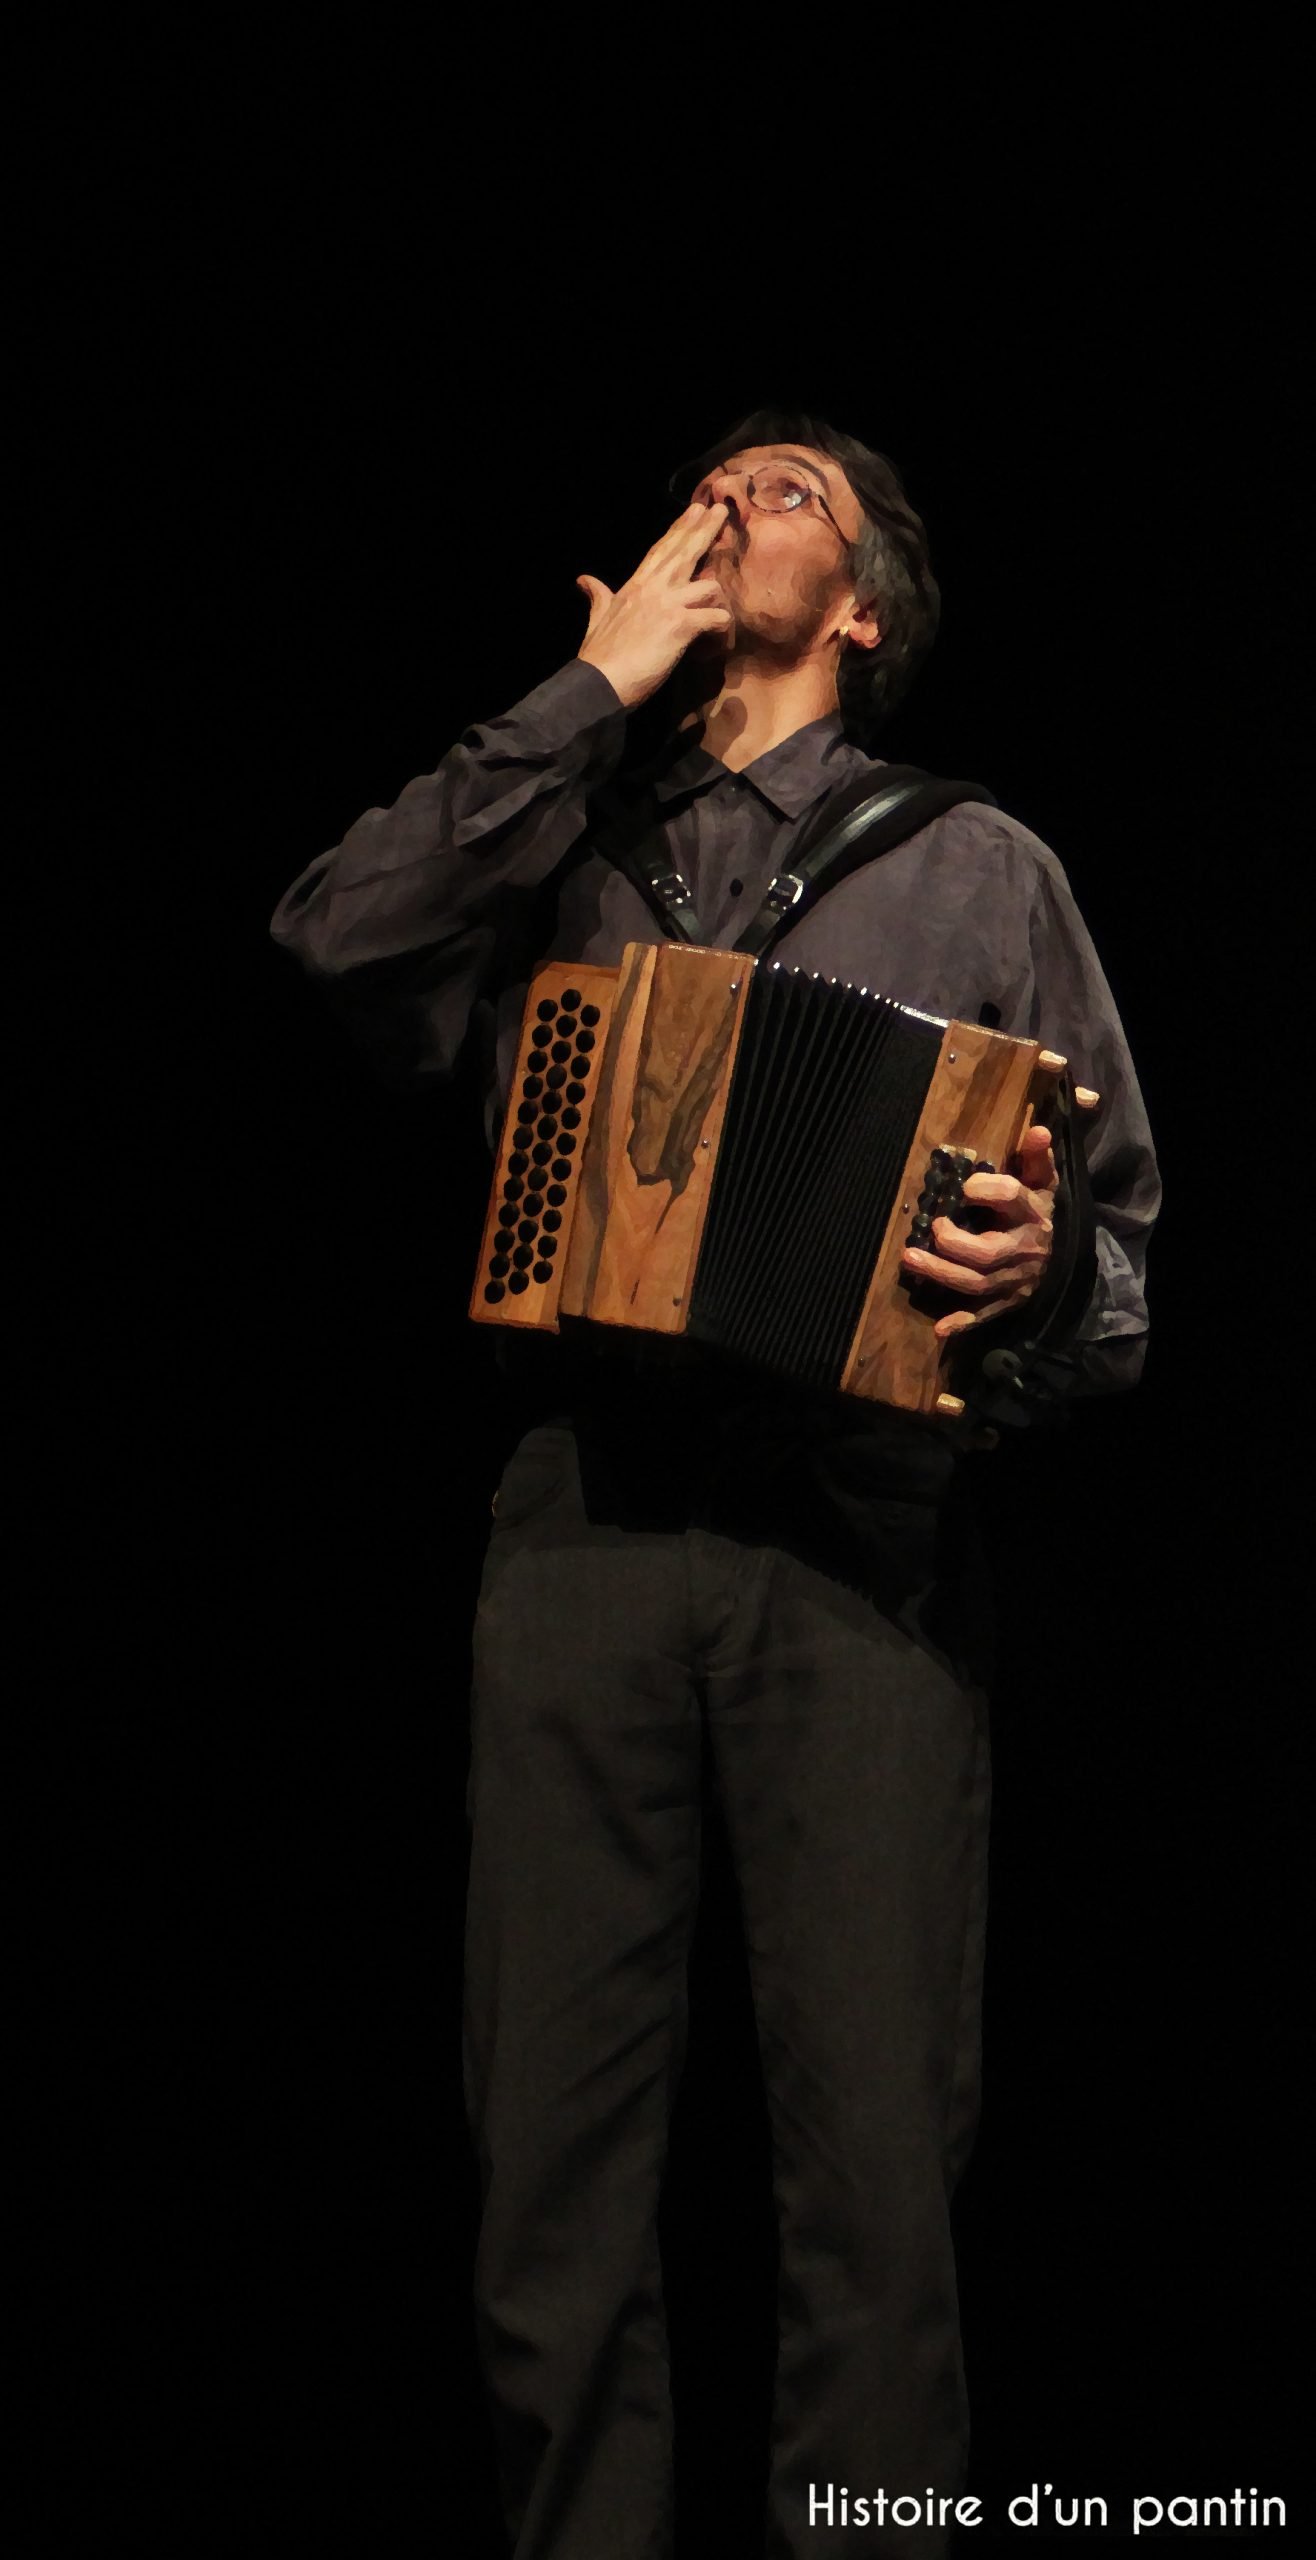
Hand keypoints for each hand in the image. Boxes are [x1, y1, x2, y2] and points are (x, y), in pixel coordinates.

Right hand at [576, 499, 734, 709]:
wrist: (599, 681)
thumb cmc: (598, 655)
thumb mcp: (596, 618)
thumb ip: (597, 596)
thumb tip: (584, 580)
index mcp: (635, 586)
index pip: (661, 549)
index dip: (680, 528)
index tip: (695, 509)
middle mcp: (654, 589)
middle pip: (685, 552)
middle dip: (705, 530)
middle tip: (721, 511)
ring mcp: (669, 605)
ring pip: (709, 585)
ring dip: (718, 596)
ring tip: (721, 606)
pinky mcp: (681, 627)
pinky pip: (715, 618)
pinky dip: (722, 625)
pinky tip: (722, 631)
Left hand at [901, 1124, 1058, 1340]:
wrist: (1068, 1261)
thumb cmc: (1045, 1214)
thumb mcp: (1045, 1184)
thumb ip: (1037, 1158)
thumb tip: (1039, 1129)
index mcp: (1032, 1215)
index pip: (1012, 1199)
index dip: (987, 1190)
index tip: (964, 1186)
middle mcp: (1023, 1250)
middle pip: (986, 1252)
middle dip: (953, 1243)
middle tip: (932, 1227)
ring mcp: (1013, 1281)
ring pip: (976, 1283)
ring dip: (941, 1273)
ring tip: (908, 1258)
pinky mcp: (1006, 1302)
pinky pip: (984, 1316)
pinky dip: (963, 1323)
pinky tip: (940, 1329)